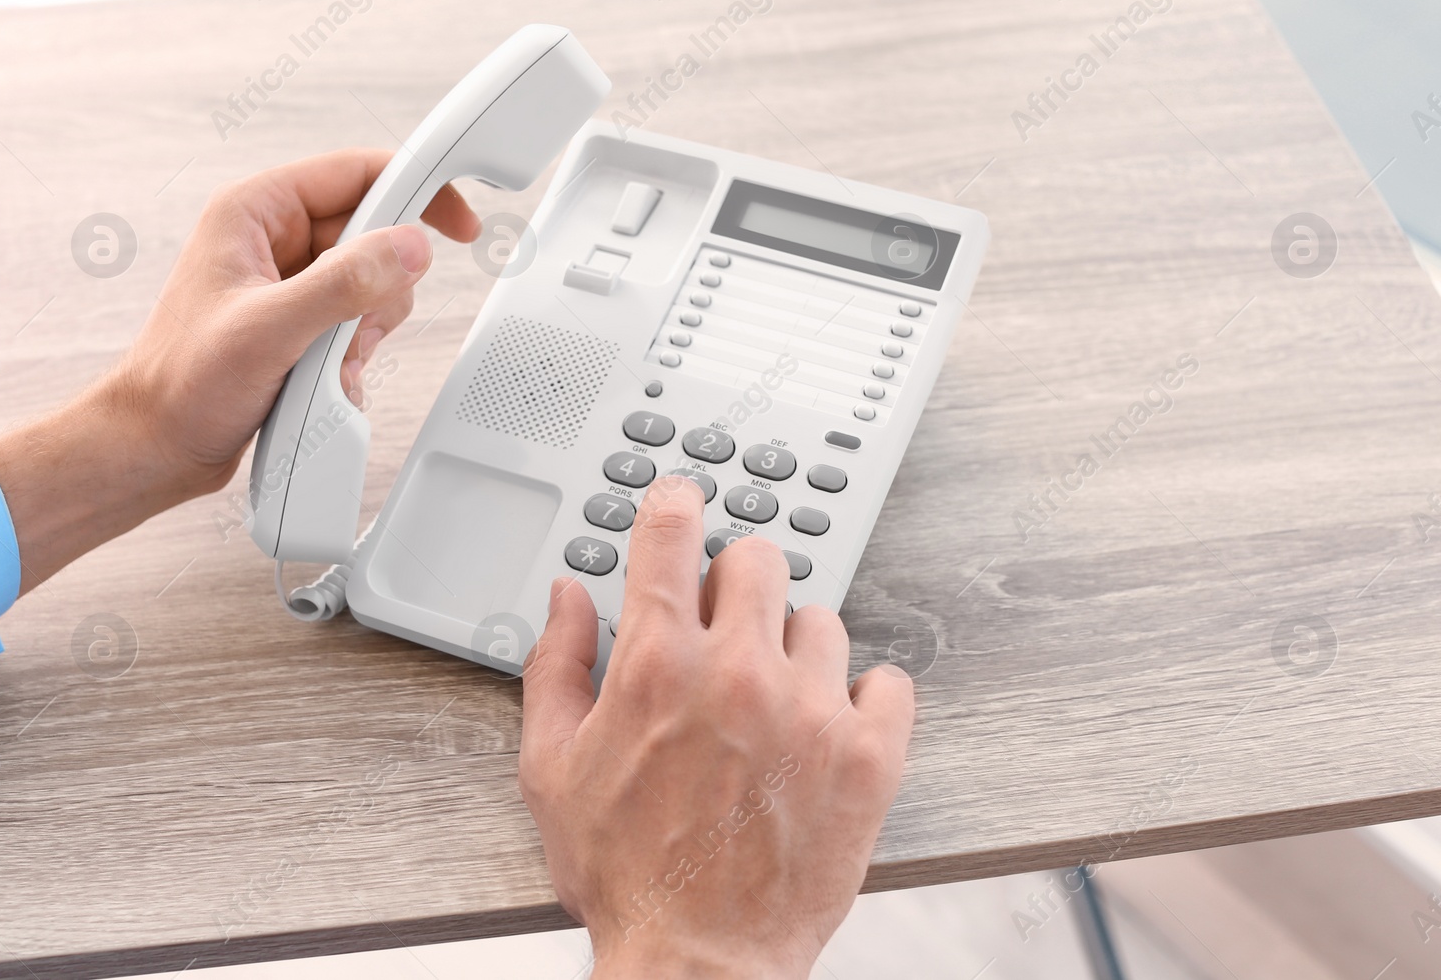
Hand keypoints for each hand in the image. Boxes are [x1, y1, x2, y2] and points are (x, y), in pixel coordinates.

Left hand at [0, 149, 479, 591]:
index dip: (415, 189)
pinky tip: (325, 377)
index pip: (358, 173)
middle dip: (383, 284)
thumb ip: (343, 283)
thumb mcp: (270, 329)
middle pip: (374, 231)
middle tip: (356, 324)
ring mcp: (288, 281)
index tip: (457, 222)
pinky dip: (356, 351)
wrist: (157, 447)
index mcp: (255, 212)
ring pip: (373, 281)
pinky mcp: (300, 321)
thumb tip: (408, 248)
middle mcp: (273, 239)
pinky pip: (359, 320)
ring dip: (367, 326)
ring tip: (328, 358)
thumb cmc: (182, 385)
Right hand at [519, 477, 915, 977]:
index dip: (675, 506)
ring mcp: (812, 711)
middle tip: (724, 630)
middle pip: (759, 558)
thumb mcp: (552, 768)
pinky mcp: (869, 756)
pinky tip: (829, 729)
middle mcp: (740, 672)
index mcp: (658, 665)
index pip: (673, 531)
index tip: (681, 508)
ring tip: (772, 704)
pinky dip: (864, 698)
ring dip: (795, 649)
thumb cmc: (625, 874)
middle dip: (735, 584)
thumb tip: (568, 597)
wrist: (698, 964)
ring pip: (822, 620)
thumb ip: (557, 666)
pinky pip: (889, 681)